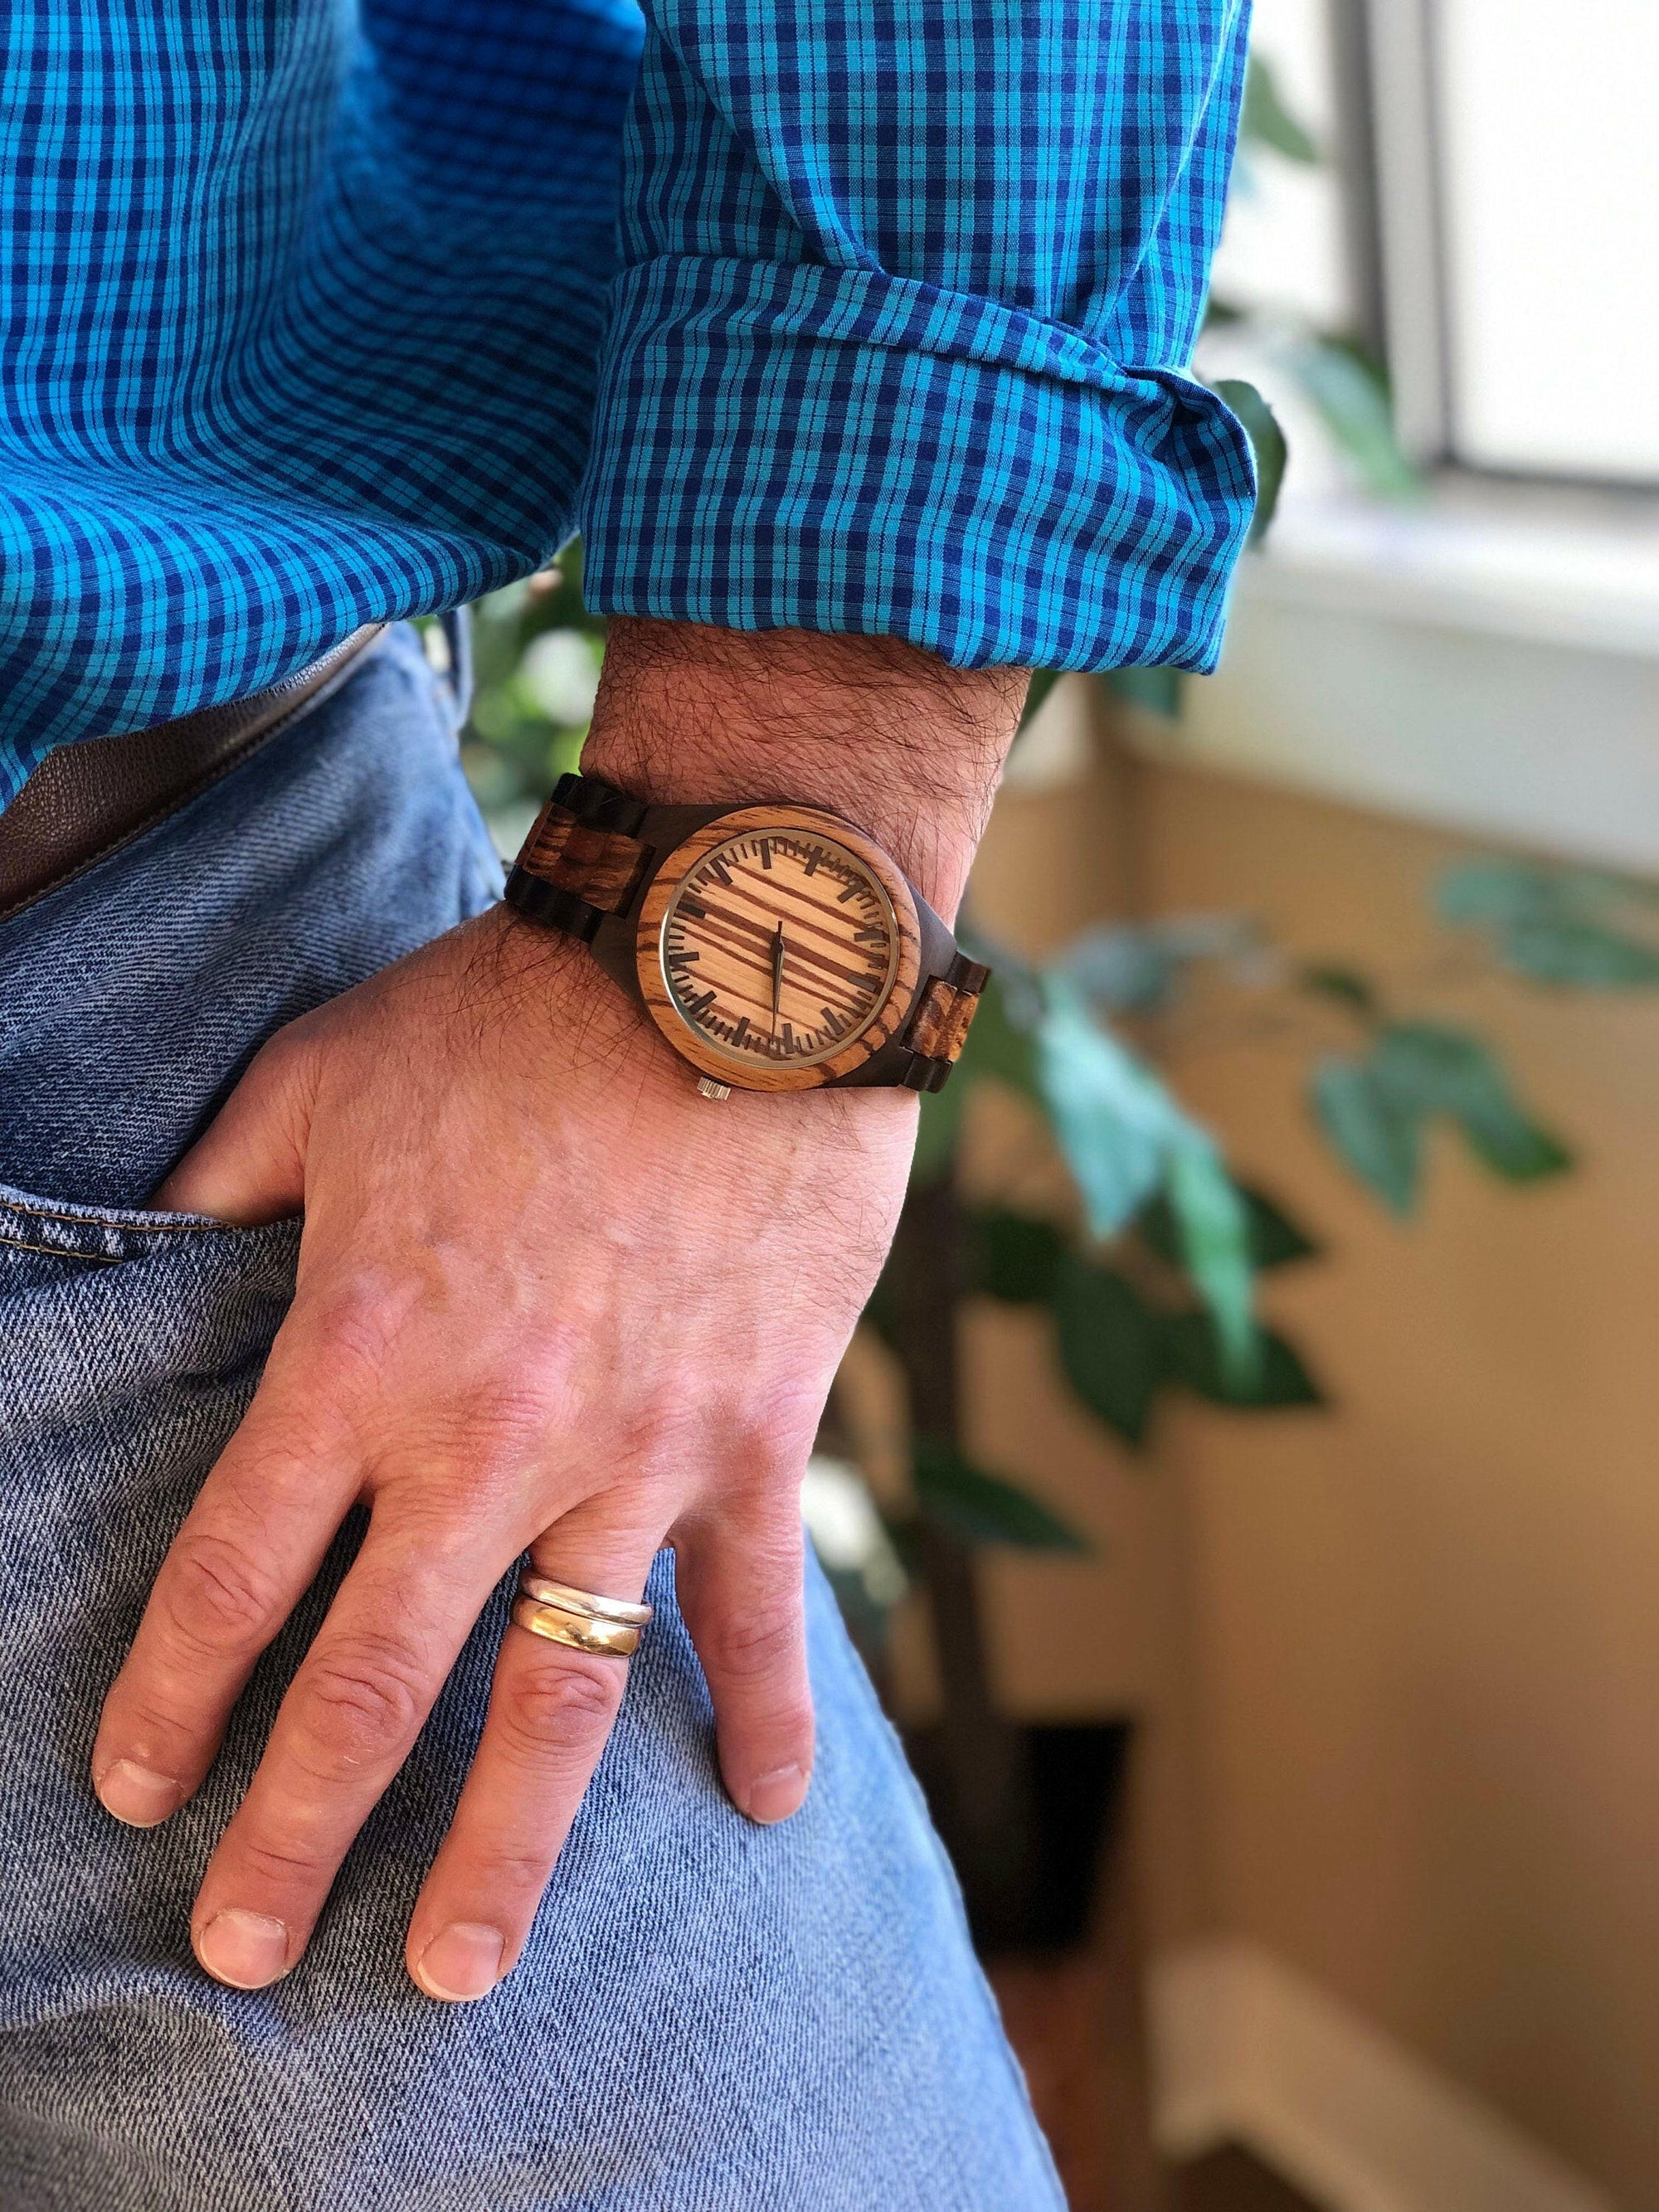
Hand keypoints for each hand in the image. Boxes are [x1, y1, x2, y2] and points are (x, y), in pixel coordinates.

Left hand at [92, 619, 1023, 2001]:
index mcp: (358, 1352)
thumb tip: (133, 1247)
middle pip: (374, 1681)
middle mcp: (487, 1436)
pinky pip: (756, 1605)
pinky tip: (769, 1810)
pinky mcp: (756, 1434)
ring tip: (458, 1966)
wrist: (723, 958)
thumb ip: (220, 1188)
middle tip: (241, 1953)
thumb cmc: (507, 1011)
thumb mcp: (317, 1081)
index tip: (136, 1792)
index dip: (171, 1699)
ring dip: (504, 1845)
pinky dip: (763, 1711)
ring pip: (559, 1690)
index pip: (232, 1575)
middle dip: (297, 1833)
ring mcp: (635, 1451)